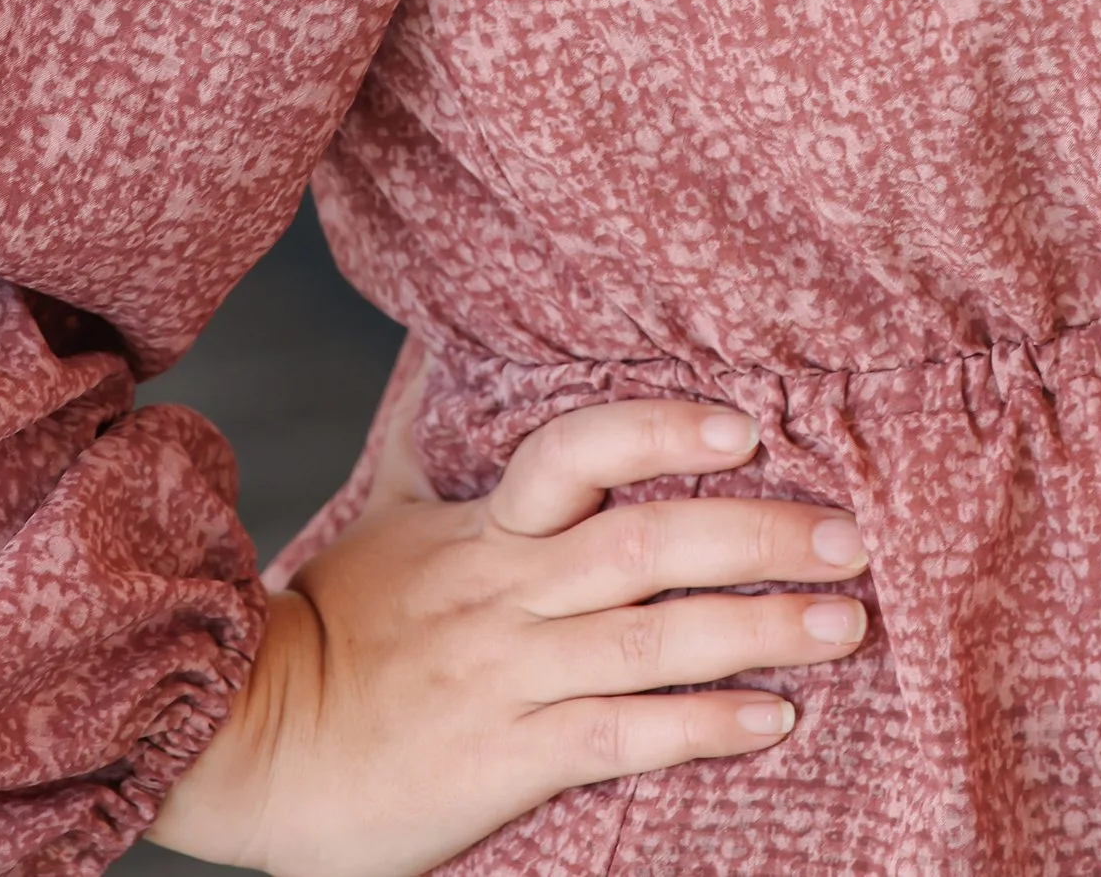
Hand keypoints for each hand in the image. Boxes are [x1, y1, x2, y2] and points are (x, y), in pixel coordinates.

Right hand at [142, 394, 868, 876]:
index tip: (748, 428)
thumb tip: (440, 341)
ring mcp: (510, 676)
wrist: (248, 738)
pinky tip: (774, 718)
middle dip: (759, 536)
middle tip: (852, 534)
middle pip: (647, 546)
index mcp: (482, 527)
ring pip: (652, 640)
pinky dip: (702, 725)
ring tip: (845, 620)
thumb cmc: (333, 623)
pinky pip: (622, 736)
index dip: (662, 434)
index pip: (579, 453)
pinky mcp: (507, 759)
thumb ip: (427, 431)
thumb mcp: (381, 511)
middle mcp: (507, 592)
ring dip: (759, 630)